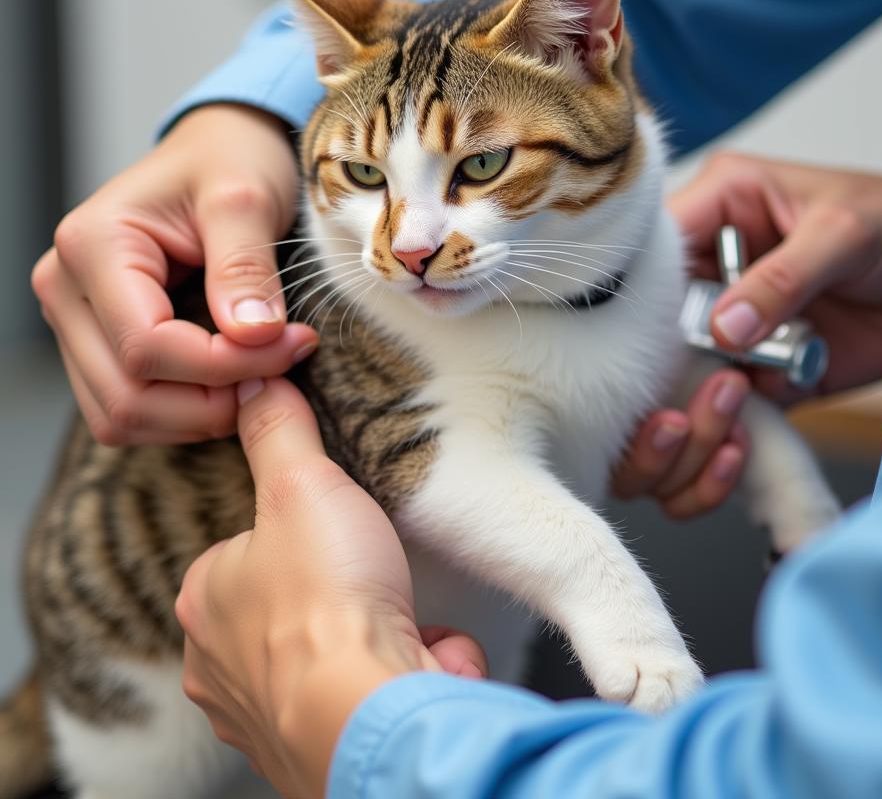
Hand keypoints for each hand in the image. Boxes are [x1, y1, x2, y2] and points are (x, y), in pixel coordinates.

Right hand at [31, 104, 318, 443]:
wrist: (217, 151)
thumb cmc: (229, 160)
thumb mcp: (246, 198)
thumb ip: (245, 266)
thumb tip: (252, 335)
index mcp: (92, 246)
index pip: (146, 347)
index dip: (226, 364)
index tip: (293, 344)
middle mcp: (66, 288)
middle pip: (127, 396)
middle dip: (214, 400)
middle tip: (284, 369)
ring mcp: (76, 321)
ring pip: (120, 417)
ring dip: (198, 416)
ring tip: (262, 375)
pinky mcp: (97, 343)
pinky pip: (128, 408)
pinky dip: (184, 412)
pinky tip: (233, 381)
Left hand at [176, 378, 485, 798]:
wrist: (373, 707)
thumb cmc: (327, 598)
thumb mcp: (302, 485)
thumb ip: (278, 432)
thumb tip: (254, 384)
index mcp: (205, 604)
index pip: (244, 550)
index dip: (296, 530)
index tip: (332, 524)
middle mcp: (221, 670)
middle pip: (290, 603)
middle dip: (338, 586)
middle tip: (368, 568)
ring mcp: (269, 718)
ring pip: (330, 651)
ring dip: (372, 628)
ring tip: (396, 610)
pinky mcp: (322, 750)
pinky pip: (368, 690)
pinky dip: (403, 663)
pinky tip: (423, 648)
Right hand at [616, 152, 881, 517]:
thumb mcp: (843, 232)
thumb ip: (782, 277)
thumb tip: (725, 330)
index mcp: (712, 213)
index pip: (641, 254)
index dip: (631, 297)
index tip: (642, 337)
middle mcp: (705, 277)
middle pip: (639, 335)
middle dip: (661, 373)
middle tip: (713, 381)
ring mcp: (724, 335)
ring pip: (666, 390)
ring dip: (688, 420)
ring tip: (735, 413)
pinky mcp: (753, 382)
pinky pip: (713, 424)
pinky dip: (715, 449)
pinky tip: (739, 449)